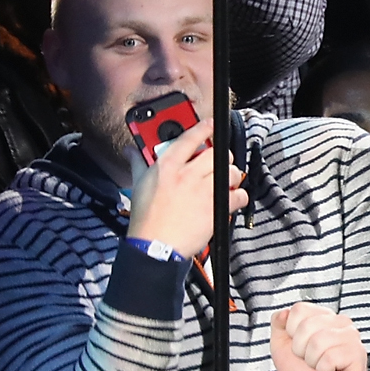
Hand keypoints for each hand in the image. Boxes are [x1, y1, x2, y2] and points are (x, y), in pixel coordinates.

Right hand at [126, 116, 245, 258]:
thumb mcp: (139, 185)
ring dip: (231, 176)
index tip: (211, 124)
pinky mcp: (216, 208)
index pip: (189, 138)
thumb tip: (131, 150)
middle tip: (216, 164)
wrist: (155, 246)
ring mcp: (204, 191)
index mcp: (167, 166)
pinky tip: (231, 199)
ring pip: (230, 172)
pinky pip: (238, 195)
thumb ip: (138, 163)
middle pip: (215, 153)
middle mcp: (188, 175)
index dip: (203, 128)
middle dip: (220, 156)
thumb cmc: (146, 218)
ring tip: (224, 182)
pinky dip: (238, 196)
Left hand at [268, 301, 368, 370]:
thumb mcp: (281, 348)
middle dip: (300, 349)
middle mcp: (339, 322)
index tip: (299, 347)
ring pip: (318, 341)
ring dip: (313, 362)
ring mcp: (351, 337)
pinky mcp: (358, 354)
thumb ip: (278, 325)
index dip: (291, 332)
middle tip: (310, 360)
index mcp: (321, 317)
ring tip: (320, 367)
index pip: (300, 310)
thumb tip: (283, 313)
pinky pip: (330, 358)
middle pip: (306, 325)